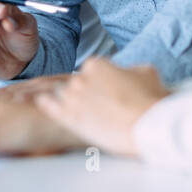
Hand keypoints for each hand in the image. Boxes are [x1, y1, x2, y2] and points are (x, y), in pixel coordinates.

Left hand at [35, 58, 170, 156]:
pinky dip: (46, 104)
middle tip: (101, 108)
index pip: (91, 72)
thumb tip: (129, 73)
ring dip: (69, 102)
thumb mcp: (146, 72)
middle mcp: (81, 78)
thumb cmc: (149, 99)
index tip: (108, 94)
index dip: (99, 84)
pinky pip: (49, 106)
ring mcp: (72, 98)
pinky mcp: (69, 117)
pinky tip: (42, 103)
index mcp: (97, 64)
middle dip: (86, 95)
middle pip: (77, 85)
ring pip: (63, 95)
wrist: (148, 126)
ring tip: (82, 113)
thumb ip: (131, 69)